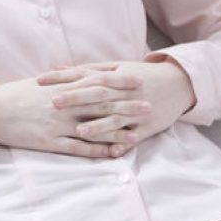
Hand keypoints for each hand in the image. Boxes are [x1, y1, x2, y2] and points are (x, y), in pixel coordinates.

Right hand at [0, 75, 141, 158]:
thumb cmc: (17, 95)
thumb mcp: (42, 84)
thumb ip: (65, 81)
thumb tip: (83, 76)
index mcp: (62, 88)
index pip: (96, 82)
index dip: (118, 81)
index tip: (138, 80)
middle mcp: (63, 105)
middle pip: (101, 105)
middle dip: (127, 106)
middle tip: (149, 106)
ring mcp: (57, 124)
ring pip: (93, 128)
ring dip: (116, 132)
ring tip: (137, 135)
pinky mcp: (49, 141)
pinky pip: (77, 148)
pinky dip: (96, 151)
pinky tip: (111, 154)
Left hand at [38, 60, 195, 156]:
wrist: (180, 83)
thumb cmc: (142, 75)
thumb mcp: (116, 68)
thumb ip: (87, 70)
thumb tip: (57, 68)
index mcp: (115, 77)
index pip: (84, 76)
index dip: (62, 78)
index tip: (40, 81)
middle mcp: (125, 93)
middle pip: (98, 95)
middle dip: (76, 98)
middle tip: (53, 102)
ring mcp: (137, 110)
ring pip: (116, 118)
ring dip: (99, 126)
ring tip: (79, 131)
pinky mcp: (149, 126)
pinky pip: (136, 136)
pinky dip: (124, 144)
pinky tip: (111, 152)